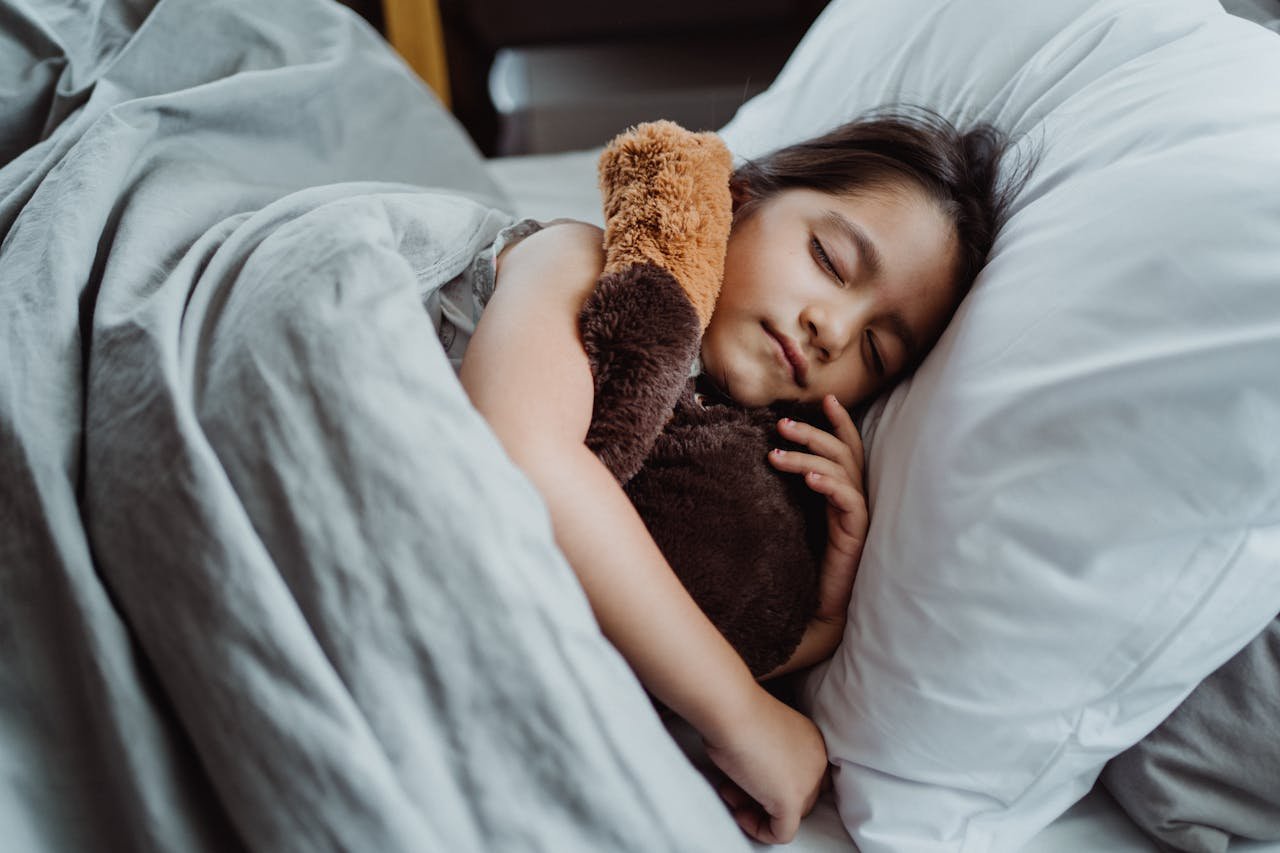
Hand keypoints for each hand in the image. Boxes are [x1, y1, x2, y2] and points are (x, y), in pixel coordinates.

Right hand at [703, 690, 827, 843]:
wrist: (732, 710)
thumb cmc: (737, 713)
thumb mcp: (762, 734)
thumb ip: (770, 757)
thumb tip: (754, 779)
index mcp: (813, 742)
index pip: (807, 777)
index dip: (777, 782)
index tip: (750, 775)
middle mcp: (817, 762)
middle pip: (800, 798)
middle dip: (765, 796)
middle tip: (735, 786)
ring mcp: (807, 783)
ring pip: (791, 816)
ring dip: (757, 810)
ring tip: (730, 792)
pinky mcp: (791, 802)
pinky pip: (781, 833)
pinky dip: (759, 830)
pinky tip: (740, 812)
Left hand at [769, 394, 866, 624]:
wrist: (818, 604)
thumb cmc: (806, 560)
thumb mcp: (795, 516)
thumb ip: (792, 488)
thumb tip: (766, 457)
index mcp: (841, 490)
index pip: (845, 447)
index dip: (838, 422)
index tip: (824, 398)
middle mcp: (853, 497)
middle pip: (842, 452)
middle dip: (813, 433)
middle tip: (780, 424)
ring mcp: (857, 515)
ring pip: (841, 471)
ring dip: (808, 457)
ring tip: (776, 456)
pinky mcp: (856, 534)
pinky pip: (849, 501)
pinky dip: (830, 485)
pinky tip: (810, 480)